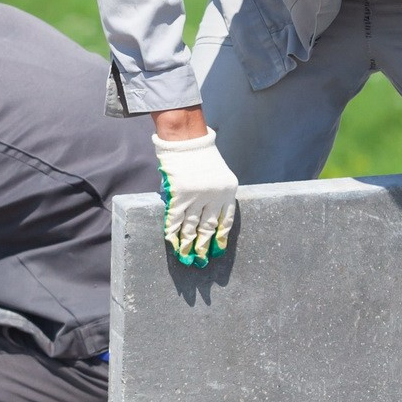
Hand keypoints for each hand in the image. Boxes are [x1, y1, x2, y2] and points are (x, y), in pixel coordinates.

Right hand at [153, 130, 238, 267]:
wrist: (186, 139)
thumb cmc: (200, 154)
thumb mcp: (217, 173)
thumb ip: (214, 193)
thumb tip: (203, 216)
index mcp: (229, 190)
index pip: (226, 221)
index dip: (219, 238)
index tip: (216, 251)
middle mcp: (216, 196)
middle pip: (209, 227)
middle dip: (204, 246)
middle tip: (200, 262)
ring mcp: (198, 196)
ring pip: (192, 227)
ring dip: (188, 244)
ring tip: (185, 258)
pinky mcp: (181, 195)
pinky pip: (176, 218)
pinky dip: (173, 231)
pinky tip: (172, 242)